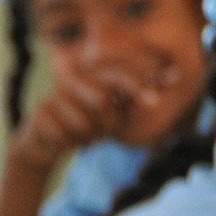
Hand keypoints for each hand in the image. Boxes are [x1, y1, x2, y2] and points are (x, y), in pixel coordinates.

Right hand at [9, 66, 152, 173]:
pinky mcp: (39, 113)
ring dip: (87, 135)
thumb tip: (176, 76)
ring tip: (81, 135)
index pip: (118, 73)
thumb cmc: (84, 124)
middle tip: (105, 132)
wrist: (43, 142)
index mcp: (92, 73)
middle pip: (102, 100)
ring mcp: (54, 94)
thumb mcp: (115, 112)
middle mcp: (72, 78)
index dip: (137, 85)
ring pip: (83, 121)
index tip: (154, 103)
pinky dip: (68, 142)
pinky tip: (62, 139)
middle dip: (108, 123)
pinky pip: (63, 134)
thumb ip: (140, 96)